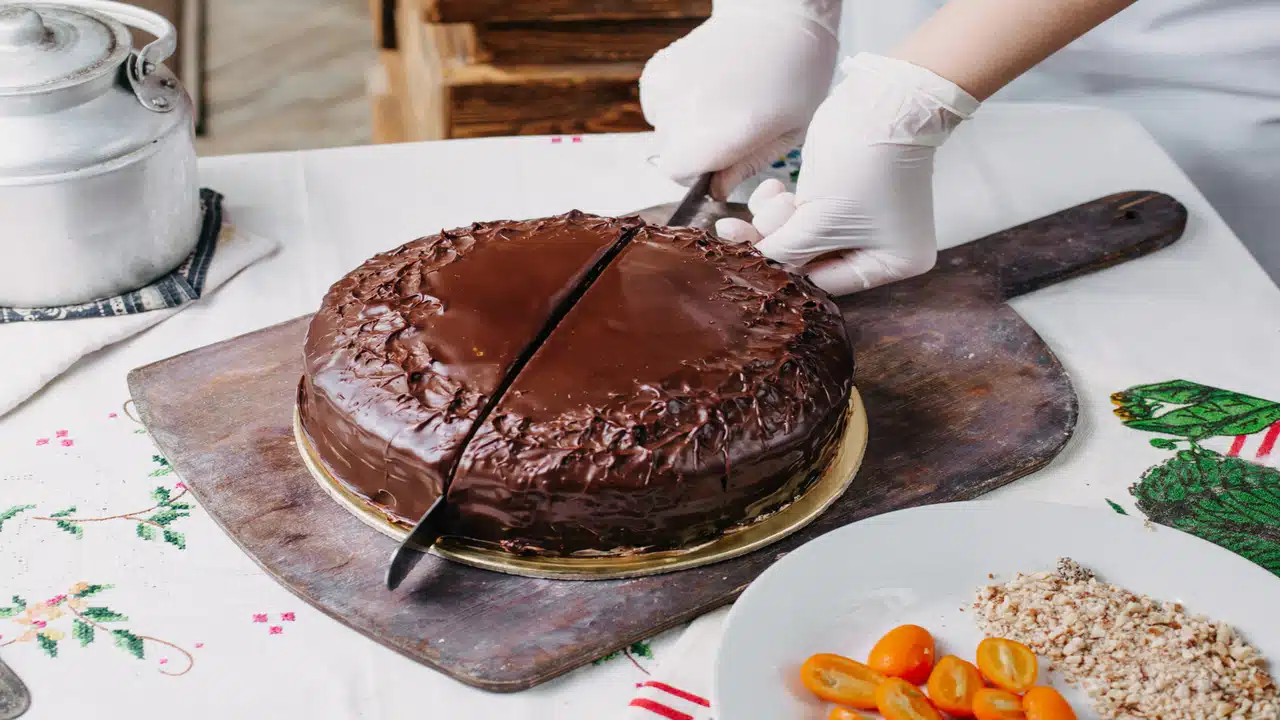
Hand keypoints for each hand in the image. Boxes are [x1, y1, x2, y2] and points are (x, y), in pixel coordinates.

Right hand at [639, 1, 840, 199]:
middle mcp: (688, 111)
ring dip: (681, 130)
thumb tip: (715, 189)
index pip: (677, 174)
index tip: (717, 165)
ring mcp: (669, 87)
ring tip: (717, 108)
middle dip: (690, 155)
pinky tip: (702, 92)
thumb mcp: (788, 132)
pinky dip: (670, 107)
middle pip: (665, 156)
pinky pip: (654, 106)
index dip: (697, 176)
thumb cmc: (796, 75)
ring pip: (660, 131)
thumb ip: (746, 166)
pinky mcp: (659, 69)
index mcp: (724, 133)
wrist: (779, 15)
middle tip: (723, 135)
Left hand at [716, 54, 979, 294]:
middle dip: (776, 240)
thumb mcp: (818, 221)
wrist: (882, 100)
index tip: (743, 258)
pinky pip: (803, 212)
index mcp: (892, 264)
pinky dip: (782, 203)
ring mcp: (862, 219)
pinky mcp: (842, 195)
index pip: (824, 282)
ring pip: (801, 234)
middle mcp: (882, 246)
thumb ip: (784, 252)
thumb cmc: (862, 164)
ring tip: (777, 196)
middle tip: (733, 229)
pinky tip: (775, 187)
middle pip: (811, 259)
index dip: (784, 271)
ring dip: (777, 218)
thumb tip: (755, 268)